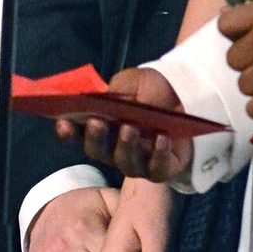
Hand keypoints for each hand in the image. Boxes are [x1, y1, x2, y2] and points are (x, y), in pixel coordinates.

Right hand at [57, 64, 192, 182]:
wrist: (189, 96)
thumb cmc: (153, 91)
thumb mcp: (131, 82)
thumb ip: (115, 91)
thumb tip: (102, 100)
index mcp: (102, 129)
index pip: (78, 136)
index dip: (68, 132)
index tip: (62, 122)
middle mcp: (115, 150)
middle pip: (98, 152)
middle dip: (95, 138)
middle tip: (97, 122)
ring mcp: (139, 162)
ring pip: (125, 162)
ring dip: (125, 146)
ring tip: (129, 129)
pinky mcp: (162, 169)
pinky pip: (157, 169)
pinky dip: (158, 154)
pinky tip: (161, 139)